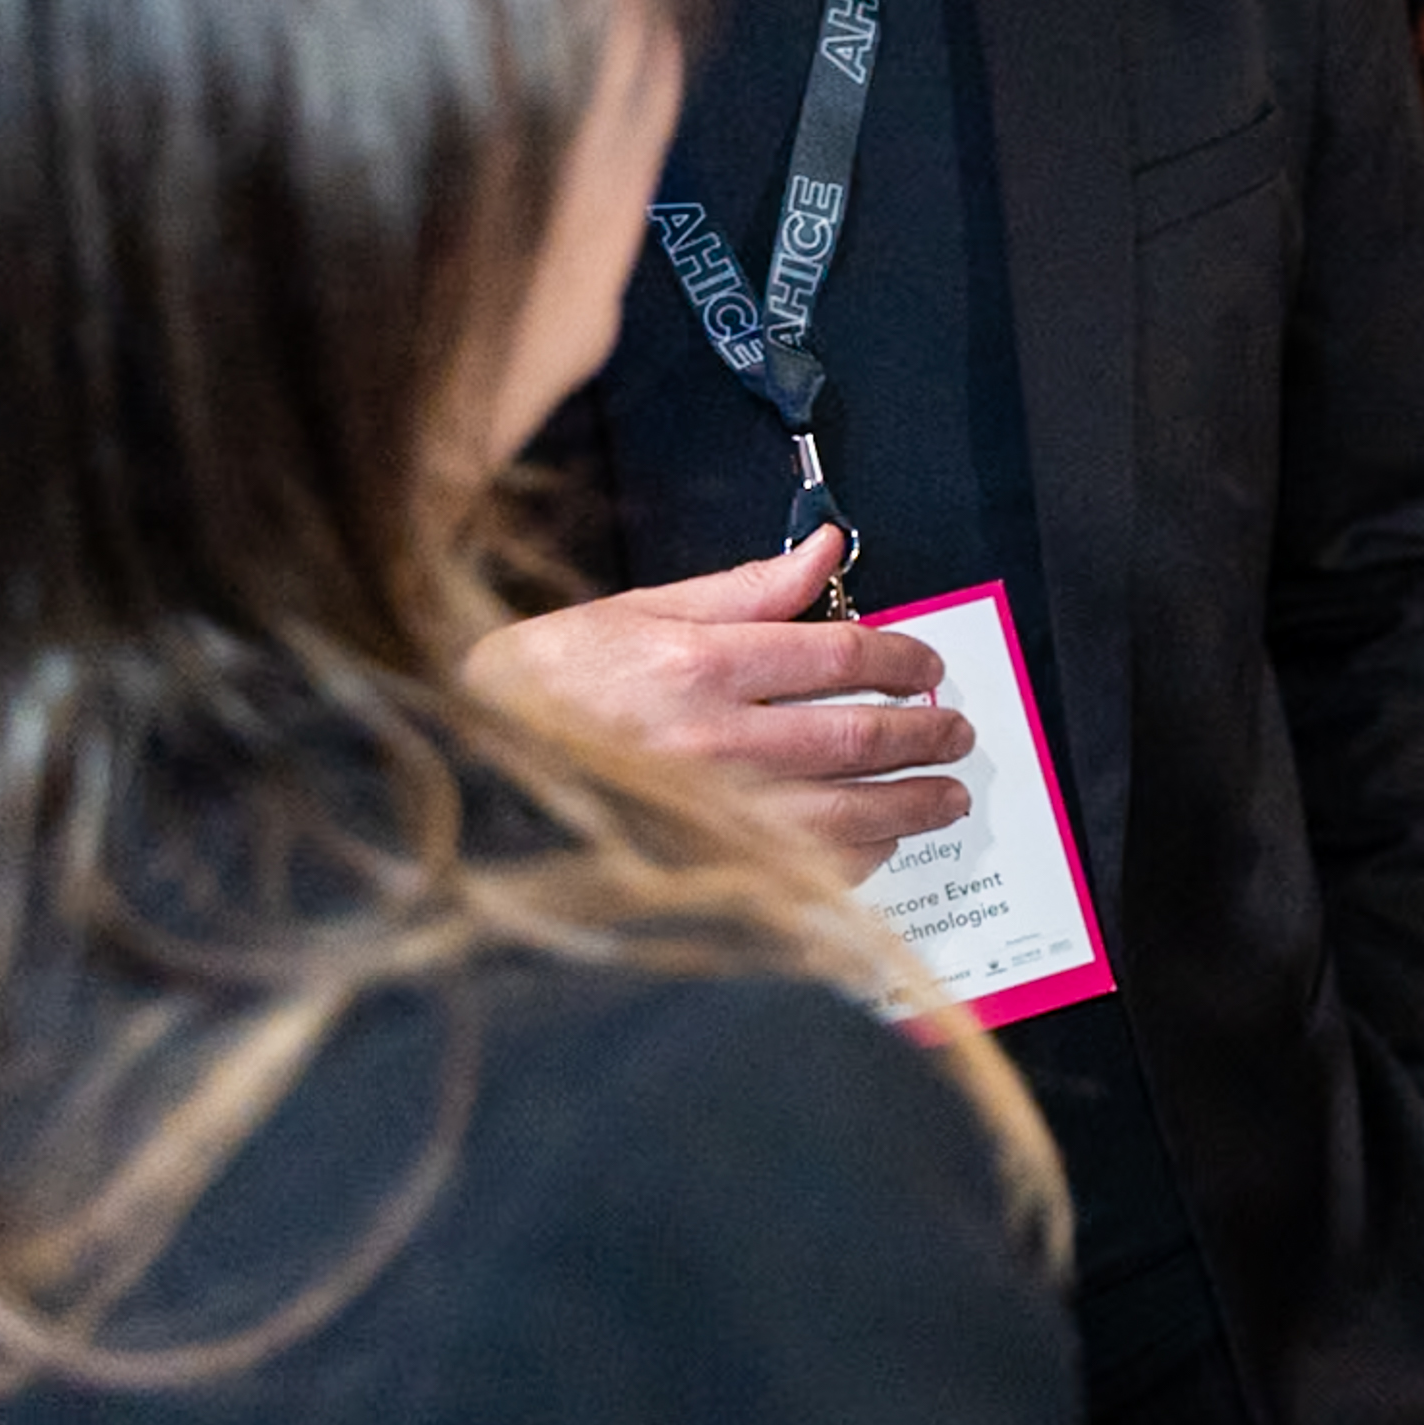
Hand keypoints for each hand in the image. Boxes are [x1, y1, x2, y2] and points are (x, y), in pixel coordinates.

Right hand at [466, 523, 973, 872]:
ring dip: (911, 804)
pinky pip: (808, 875)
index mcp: (696, 665)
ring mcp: (708, 818)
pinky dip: (859, 859)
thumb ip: (744, 588)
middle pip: (856, 734)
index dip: (899, 656)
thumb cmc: (540, 690)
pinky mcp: (702, 874)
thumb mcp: (633, 612)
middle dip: (924, 734)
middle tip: (956, 732)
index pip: (837, 653)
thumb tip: (825, 549)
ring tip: (946, 796)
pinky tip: (881, 844)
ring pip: (847, 812)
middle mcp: (710, 742)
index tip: (926, 665)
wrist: (467, 780)